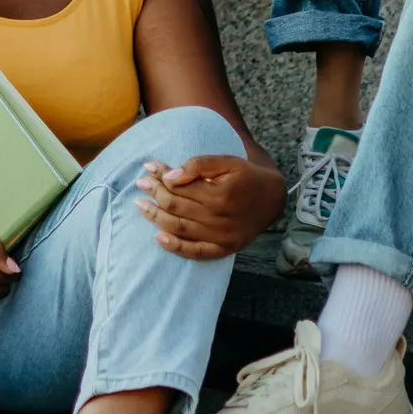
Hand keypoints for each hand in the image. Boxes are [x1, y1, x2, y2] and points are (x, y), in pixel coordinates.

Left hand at [132, 154, 285, 258]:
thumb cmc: (246, 176)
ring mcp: (220, 237)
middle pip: (176, 206)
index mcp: (219, 195)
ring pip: (179, 228)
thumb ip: (199, 166)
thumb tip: (171, 176)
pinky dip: (175, 247)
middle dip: (155, 193)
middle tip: (141, 184)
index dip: (160, 177)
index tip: (148, 168)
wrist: (272, 198)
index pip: (180, 187)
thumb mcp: (227, 162)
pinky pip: (195, 252)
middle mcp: (218, 218)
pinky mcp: (223, 249)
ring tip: (140, 205)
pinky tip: (158, 238)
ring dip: (156, 217)